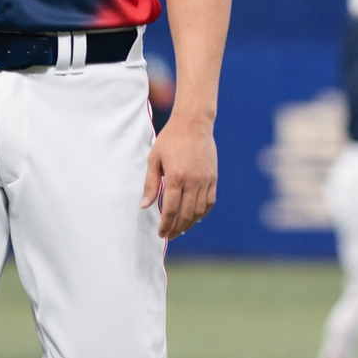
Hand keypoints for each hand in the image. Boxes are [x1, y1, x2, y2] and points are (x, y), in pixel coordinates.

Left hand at [141, 116, 216, 239]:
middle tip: (169, 235)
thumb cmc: (170, 139)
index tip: (161, 233)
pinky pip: (210, 201)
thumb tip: (144, 205)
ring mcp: (205, 179)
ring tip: (180, 229)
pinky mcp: (213, 177)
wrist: (194, 123)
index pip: (171, 209)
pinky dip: (203, 213)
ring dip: (190, 224)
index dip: (166, 224)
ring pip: (199, 211)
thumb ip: (151, 184)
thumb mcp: (154, 159)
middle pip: (186, 214)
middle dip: (177, 228)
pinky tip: (195, 218)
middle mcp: (193, 181)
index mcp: (176, 177)